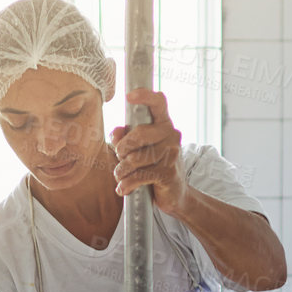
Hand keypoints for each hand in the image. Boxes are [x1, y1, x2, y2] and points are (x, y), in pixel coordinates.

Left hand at [111, 88, 187, 216]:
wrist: (176, 194)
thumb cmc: (154, 167)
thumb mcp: (139, 150)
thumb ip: (125, 138)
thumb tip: (116, 132)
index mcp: (164, 124)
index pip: (158, 103)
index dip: (145, 96)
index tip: (129, 96)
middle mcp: (171, 135)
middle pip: (138, 133)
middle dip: (122, 148)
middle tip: (119, 157)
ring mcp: (172, 154)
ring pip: (136, 158)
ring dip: (121, 169)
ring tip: (119, 175)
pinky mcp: (168, 173)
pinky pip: (140, 175)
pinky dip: (127, 184)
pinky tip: (123, 188)